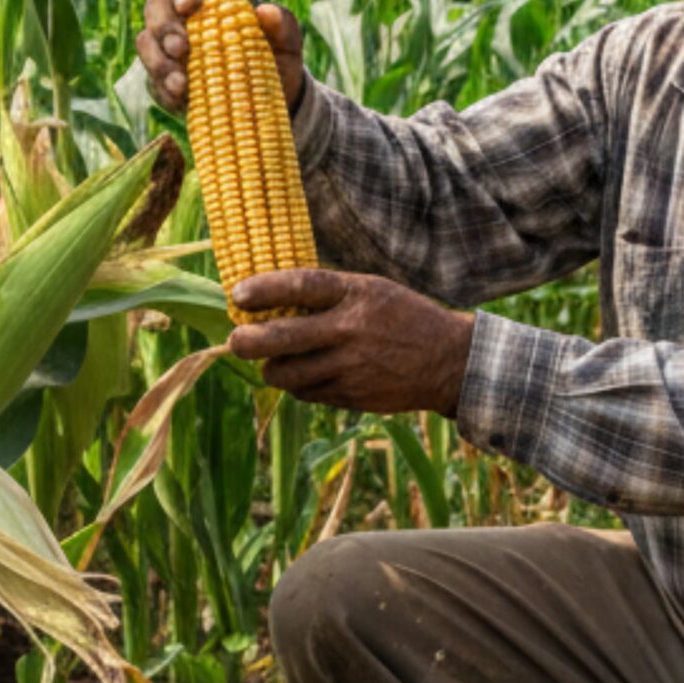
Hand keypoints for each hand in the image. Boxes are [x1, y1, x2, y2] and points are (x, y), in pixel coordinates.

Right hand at [137, 0, 307, 114]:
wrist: (272, 97)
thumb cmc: (277, 56)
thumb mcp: (288, 41)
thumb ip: (283, 23)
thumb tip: (267, 12)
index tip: (188, 5)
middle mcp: (185, 16)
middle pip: (157, 6)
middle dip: (164, 26)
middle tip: (181, 49)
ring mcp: (170, 47)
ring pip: (147, 42)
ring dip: (159, 62)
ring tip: (182, 84)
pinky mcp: (164, 78)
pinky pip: (152, 79)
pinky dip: (164, 89)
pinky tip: (180, 101)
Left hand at [226, 270, 475, 416]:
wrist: (447, 361)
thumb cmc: (403, 317)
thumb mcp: (372, 290)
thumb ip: (328, 293)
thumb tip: (271, 299)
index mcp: (356, 294)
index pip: (299, 286)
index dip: (262, 290)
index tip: (237, 295)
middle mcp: (350, 330)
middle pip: (280, 339)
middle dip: (246, 342)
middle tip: (236, 341)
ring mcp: (350, 367)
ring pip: (286, 374)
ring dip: (271, 369)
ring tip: (272, 362)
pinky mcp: (351, 396)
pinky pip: (306, 393)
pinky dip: (298, 385)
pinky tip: (306, 375)